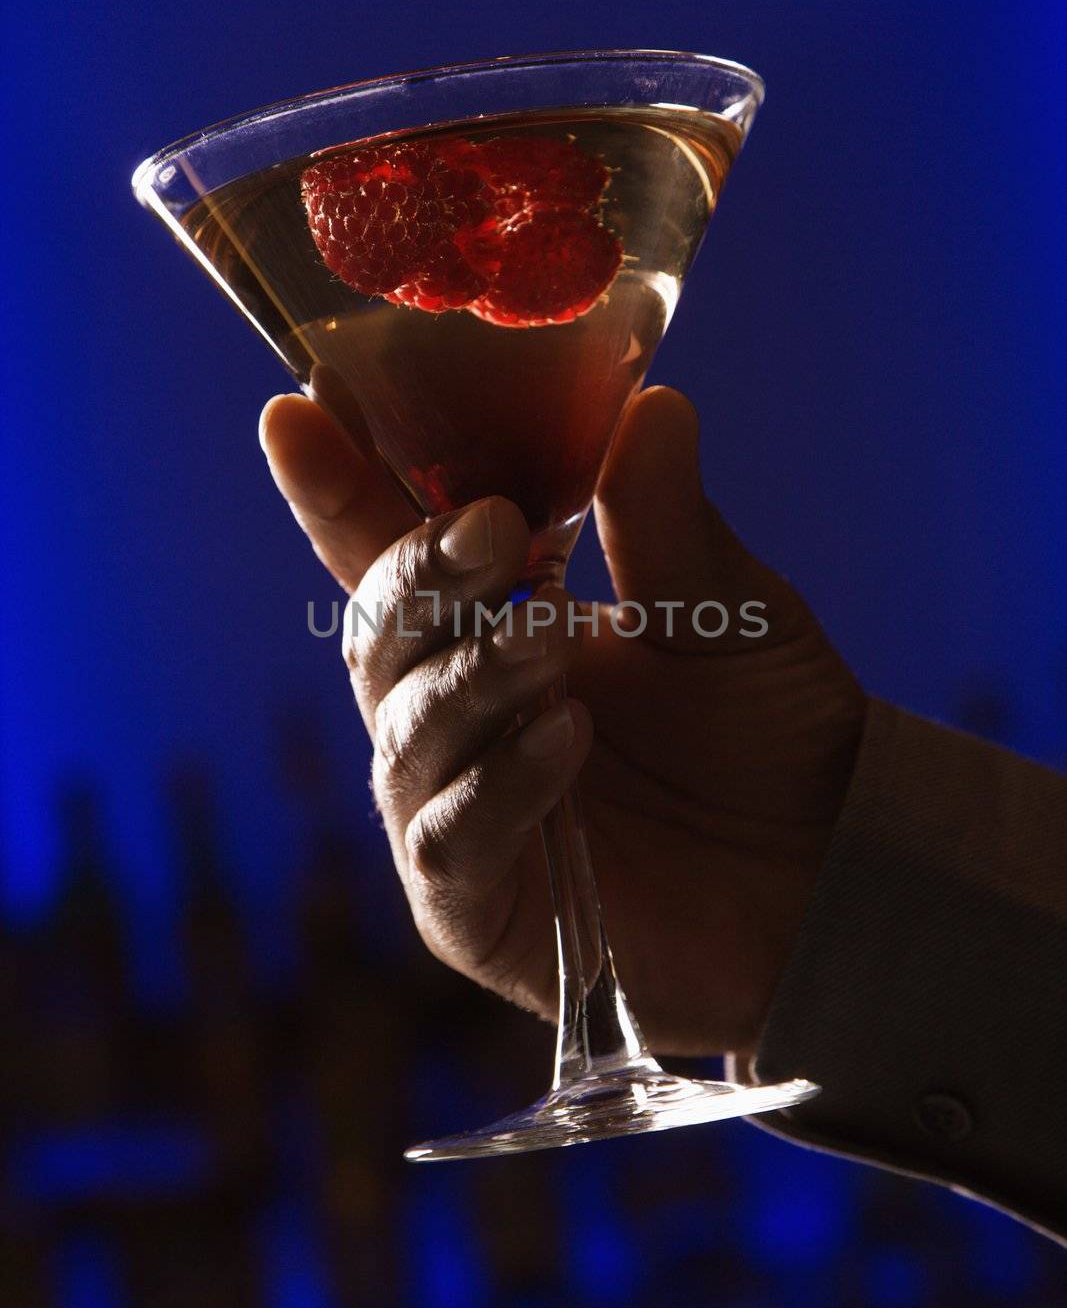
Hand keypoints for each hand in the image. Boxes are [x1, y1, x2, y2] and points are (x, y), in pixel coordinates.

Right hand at [260, 378, 865, 1057]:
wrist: (831, 864)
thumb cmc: (766, 726)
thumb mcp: (728, 609)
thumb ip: (665, 521)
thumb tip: (653, 402)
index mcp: (494, 625)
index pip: (388, 551)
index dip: (338, 487)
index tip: (302, 408)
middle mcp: (456, 712)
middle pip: (380, 635)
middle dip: (421, 575)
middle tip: (493, 529)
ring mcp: (457, 808)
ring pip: (407, 731)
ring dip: (472, 676)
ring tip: (549, 638)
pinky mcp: (478, 905)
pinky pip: (453, 838)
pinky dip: (499, 781)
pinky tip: (566, 737)